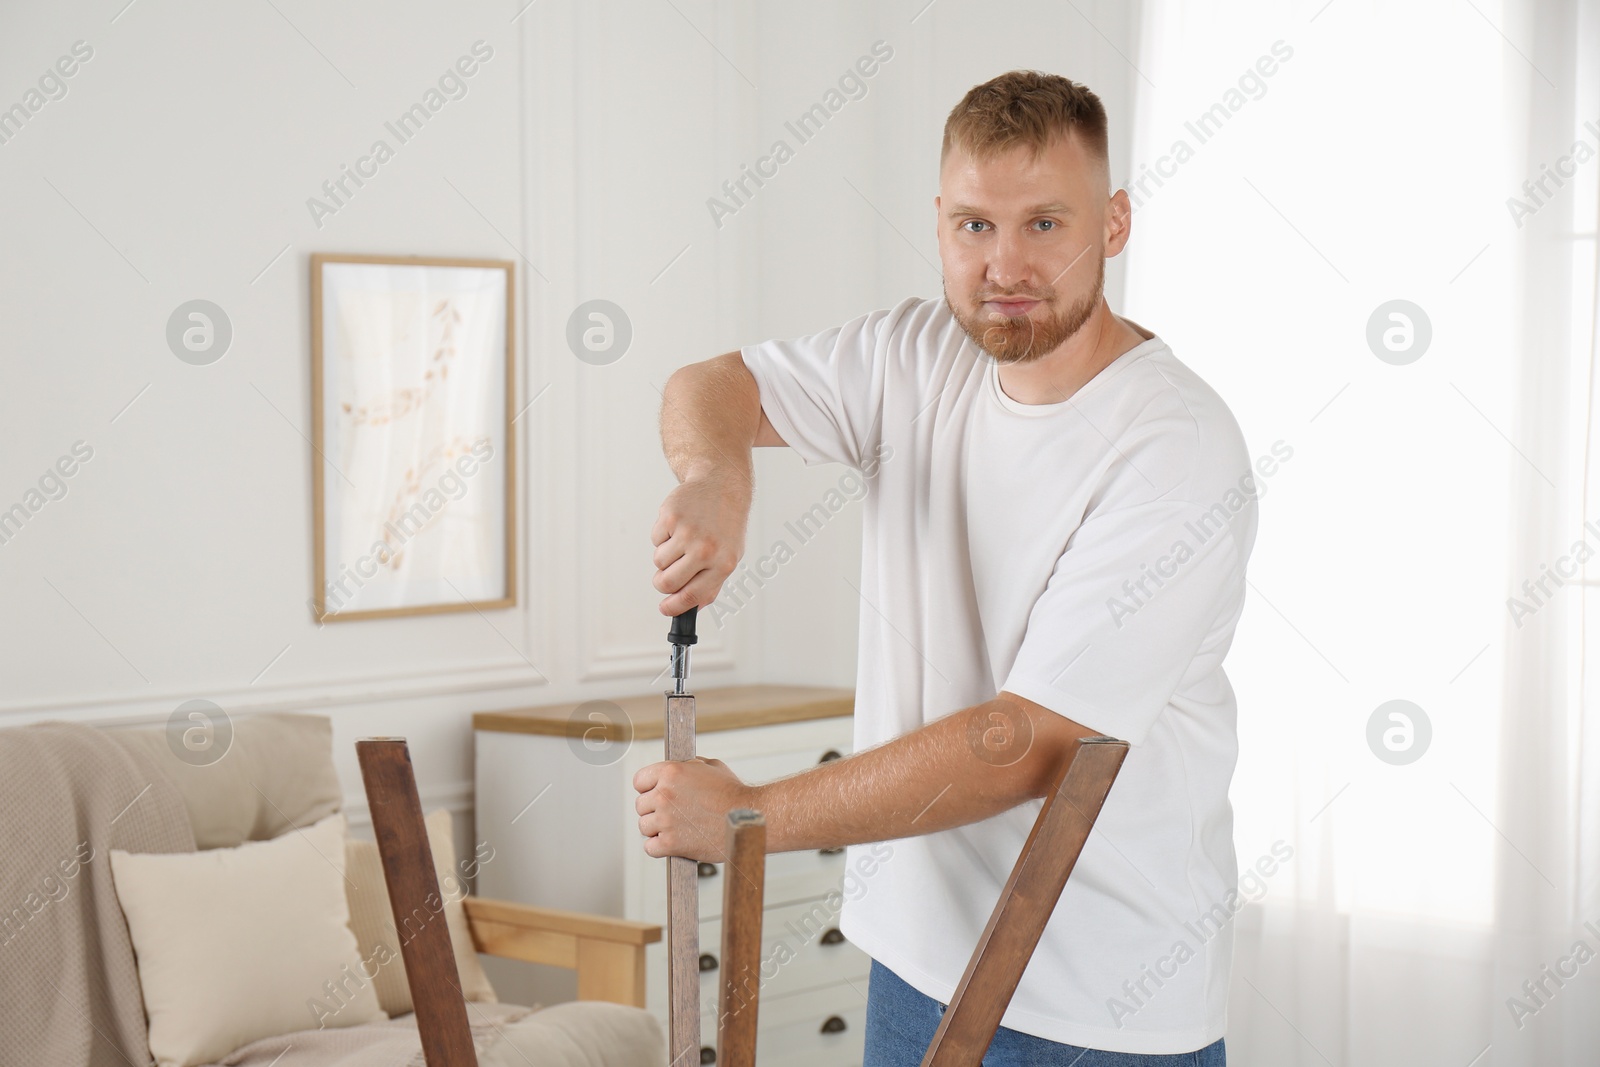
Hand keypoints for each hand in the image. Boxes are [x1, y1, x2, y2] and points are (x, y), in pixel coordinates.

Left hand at [633, 756, 756, 861]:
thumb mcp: (711, 766)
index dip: (648, 787)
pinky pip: (650, 847)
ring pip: (644, 827)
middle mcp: (664, 795)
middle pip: (640, 805)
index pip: (639, 780)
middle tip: (672, 813)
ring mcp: (666, 820)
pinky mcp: (671, 843)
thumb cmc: (734, 794)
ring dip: (657, 829)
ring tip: (676, 828)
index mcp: (671, 772)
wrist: (748, 819)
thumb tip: (679, 768)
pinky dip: (659, 847)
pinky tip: (673, 842)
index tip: (655, 794)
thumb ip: (688, 766)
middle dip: (654, 809)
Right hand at [651, 472, 750, 616]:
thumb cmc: (725, 526)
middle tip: (664, 576)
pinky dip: (662, 536)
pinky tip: (679, 524)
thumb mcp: (729, 557)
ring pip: (659, 562)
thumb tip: (690, 607)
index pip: (692, 596)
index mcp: (723, 564)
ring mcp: (687, 532)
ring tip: (682, 540)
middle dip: (662, 583)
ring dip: (665, 556)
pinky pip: (655, 540)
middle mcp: (706, 549)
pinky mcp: (671, 517)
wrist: (721, 487)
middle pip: (668, 582)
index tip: (664, 608)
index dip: (674, 607)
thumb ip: (711, 584)